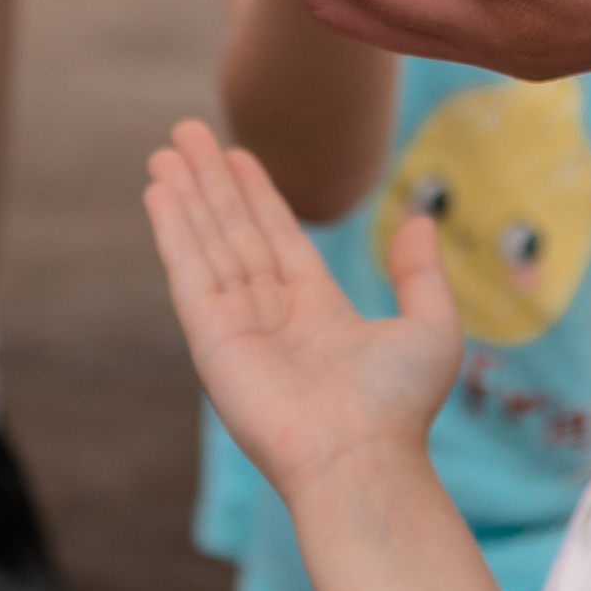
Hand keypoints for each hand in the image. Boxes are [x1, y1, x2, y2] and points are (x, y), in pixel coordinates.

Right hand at [144, 118, 461, 494]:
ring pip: (208, 244)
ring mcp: (237, 326)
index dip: (256, 194)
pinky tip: (159, 192)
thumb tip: (420, 219)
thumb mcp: (430, 324)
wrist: (360, 458)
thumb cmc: (398, 404)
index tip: (236, 154)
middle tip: (187, 133)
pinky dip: (173, 230)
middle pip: (235, 232)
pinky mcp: (211, 338)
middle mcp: (272, 316)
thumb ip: (420, 271)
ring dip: (186, 195)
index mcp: (317, 311)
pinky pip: (188, 271)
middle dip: (211, 183)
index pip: (277, 237)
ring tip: (165, 150)